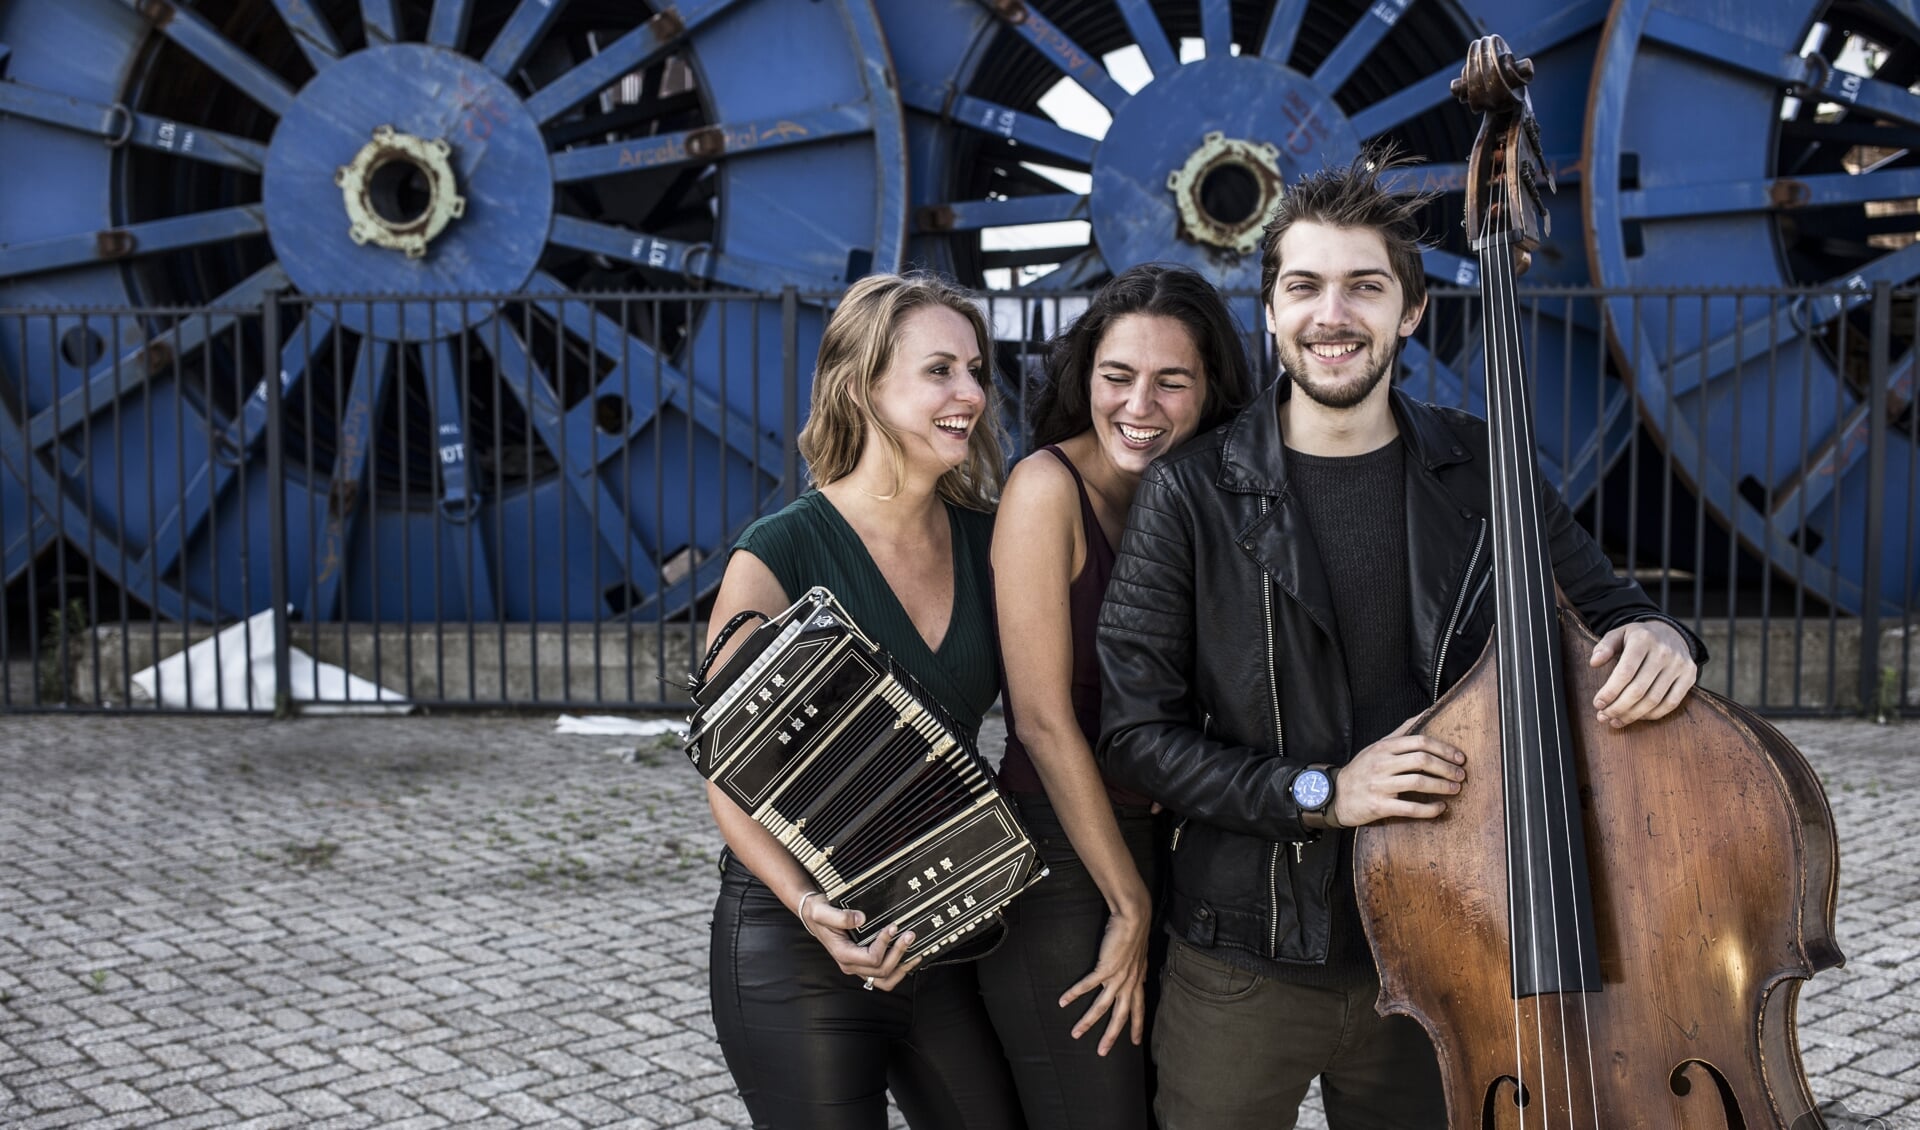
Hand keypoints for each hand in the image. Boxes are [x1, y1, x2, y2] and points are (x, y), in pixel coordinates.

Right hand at [798, 897, 918, 990]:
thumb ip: (840, 916)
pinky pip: (884, 976)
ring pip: (885, 980)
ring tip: (916, 951)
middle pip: (881, 970)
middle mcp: (851, 965)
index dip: (885, 944)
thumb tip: (861, 919)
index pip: (871, 958)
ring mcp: (859, 967)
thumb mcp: (823, 912)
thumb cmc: (819, 913)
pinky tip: (909, 956)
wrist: (814, 916)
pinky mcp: (865, 963)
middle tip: (910, 934)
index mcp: (843, 954)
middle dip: (899, 953)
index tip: (892, 927)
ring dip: (902, 967)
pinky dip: (899, 969)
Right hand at [1058, 901, 1150, 1054]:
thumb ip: (1139, 971)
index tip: (1135, 1042)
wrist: (1134, 917)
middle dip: (1111, 1036)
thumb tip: (1142, 979)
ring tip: (1075, 1033)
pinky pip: (1087, 985)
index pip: (1139, 1010)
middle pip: (1120, 1016)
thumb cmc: (1136, 933)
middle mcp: (1129, 983)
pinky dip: (1074, 994)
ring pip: (1102, 1006)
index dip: (1137, 1026)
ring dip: (1088, 1022)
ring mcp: (1117, 977)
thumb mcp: (1141, 957)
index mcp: (1138, 981)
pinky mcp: (1105, 968)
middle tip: (1102, 1052)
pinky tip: (1063, 1001)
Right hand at [1329, 727, 1465, 826]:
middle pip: (1422, 760)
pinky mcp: (1380, 806)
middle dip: (1446, 768)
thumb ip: (1400, 732)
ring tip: (1455, 789)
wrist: (1335, 795)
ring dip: (1442, 786)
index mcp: (1384, 748)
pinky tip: (1441, 808)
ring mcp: (1380, 785)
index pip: (1419, 741)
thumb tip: (1423, 714)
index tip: (1459, 757)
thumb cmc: (1360, 770)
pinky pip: (1410, 808)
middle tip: (1461, 774)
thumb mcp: (1376, 746)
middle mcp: (1382, 764)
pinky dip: (1429, 809)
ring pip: (1418, 783)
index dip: (1443, 748)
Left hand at [1589, 620, 1695, 727]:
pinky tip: (1638, 717)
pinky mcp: (1690, 676)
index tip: (1597, 704)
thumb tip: (1594, 662)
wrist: (1671, 632)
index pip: (1624, 672)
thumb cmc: (1638, 637)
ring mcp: (1679, 665)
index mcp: (1643, 639)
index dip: (1610, 692)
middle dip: (1618, 707)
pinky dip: (1653, 714)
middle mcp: (1664, 652)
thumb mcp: (1619, 633)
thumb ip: (1605, 646)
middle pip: (1638, 689)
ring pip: (1654, 699)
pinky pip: (1671, 703)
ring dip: (1633, 715)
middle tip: (1603, 716)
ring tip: (1616, 720)